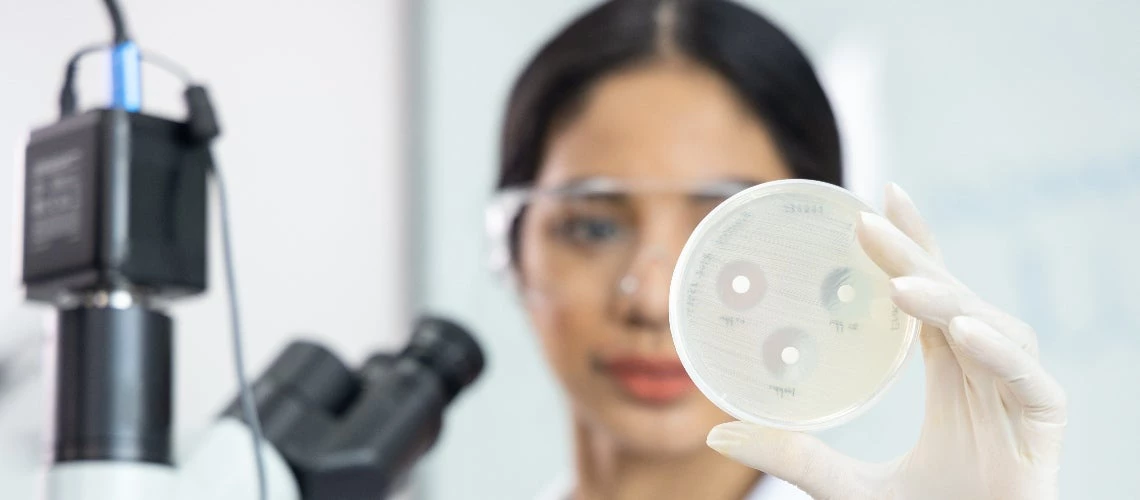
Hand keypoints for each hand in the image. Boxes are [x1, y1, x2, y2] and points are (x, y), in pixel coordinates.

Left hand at [706, 183, 1066, 499]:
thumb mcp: (844, 486)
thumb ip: (793, 456)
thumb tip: (717, 431)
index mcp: (951, 376)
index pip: (931, 295)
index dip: (913, 247)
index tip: (882, 199)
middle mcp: (985, 374)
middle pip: (955, 297)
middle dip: (917, 255)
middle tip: (871, 219)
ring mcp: (1018, 396)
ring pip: (992, 328)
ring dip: (946, 301)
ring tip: (899, 285)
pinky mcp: (1045, 425)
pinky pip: (1027, 378)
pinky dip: (997, 351)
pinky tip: (960, 330)